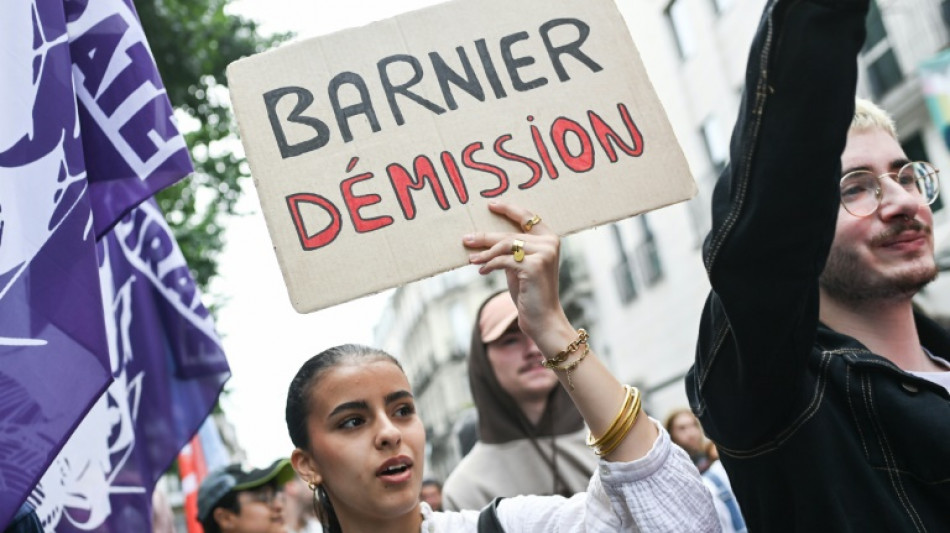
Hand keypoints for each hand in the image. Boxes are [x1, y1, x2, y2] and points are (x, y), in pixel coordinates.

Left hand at [462, 201, 568, 348]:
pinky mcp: (533, 266)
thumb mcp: (521, 266)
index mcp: (550, 239)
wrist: (543, 319)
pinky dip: (489, 265)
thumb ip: (513, 251)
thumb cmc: (530, 293)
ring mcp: (543, 254)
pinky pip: (503, 260)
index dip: (509, 209)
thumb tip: (485, 238)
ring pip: (505, 245)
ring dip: (484, 252)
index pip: (528, 217)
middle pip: (510, 234)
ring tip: (471, 258)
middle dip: (485, 237)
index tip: (490, 205)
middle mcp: (550, 243)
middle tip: (466, 238)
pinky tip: (481, 270)